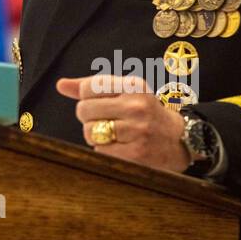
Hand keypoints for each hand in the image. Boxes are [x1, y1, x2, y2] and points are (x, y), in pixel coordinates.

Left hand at [56, 74, 191, 172]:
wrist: (179, 140)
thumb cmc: (146, 113)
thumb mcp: (126, 91)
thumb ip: (92, 87)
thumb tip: (61, 85)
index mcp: (133, 86)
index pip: (88, 87)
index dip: (86, 98)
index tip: (99, 103)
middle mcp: (136, 106)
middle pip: (84, 110)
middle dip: (89, 118)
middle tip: (106, 120)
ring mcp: (137, 131)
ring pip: (90, 132)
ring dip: (95, 136)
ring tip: (113, 134)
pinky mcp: (136, 154)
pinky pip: (100, 151)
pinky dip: (105, 151)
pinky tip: (121, 147)